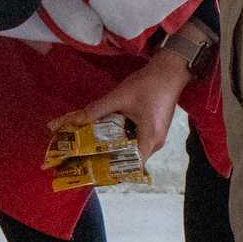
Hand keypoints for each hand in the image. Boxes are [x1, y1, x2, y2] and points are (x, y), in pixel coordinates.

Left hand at [50, 51, 190, 160]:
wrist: (169, 70)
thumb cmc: (147, 85)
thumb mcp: (118, 97)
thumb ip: (96, 110)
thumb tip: (73, 121)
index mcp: (149, 139)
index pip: (131, 166)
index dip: (112, 170)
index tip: (93, 169)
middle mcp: (155, 143)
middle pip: (130, 159)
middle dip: (109, 158)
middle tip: (87, 157)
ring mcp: (156, 137)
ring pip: (132, 149)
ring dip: (115, 146)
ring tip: (94, 146)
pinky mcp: (154, 129)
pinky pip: (136, 140)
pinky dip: (122, 138)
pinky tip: (107, 132)